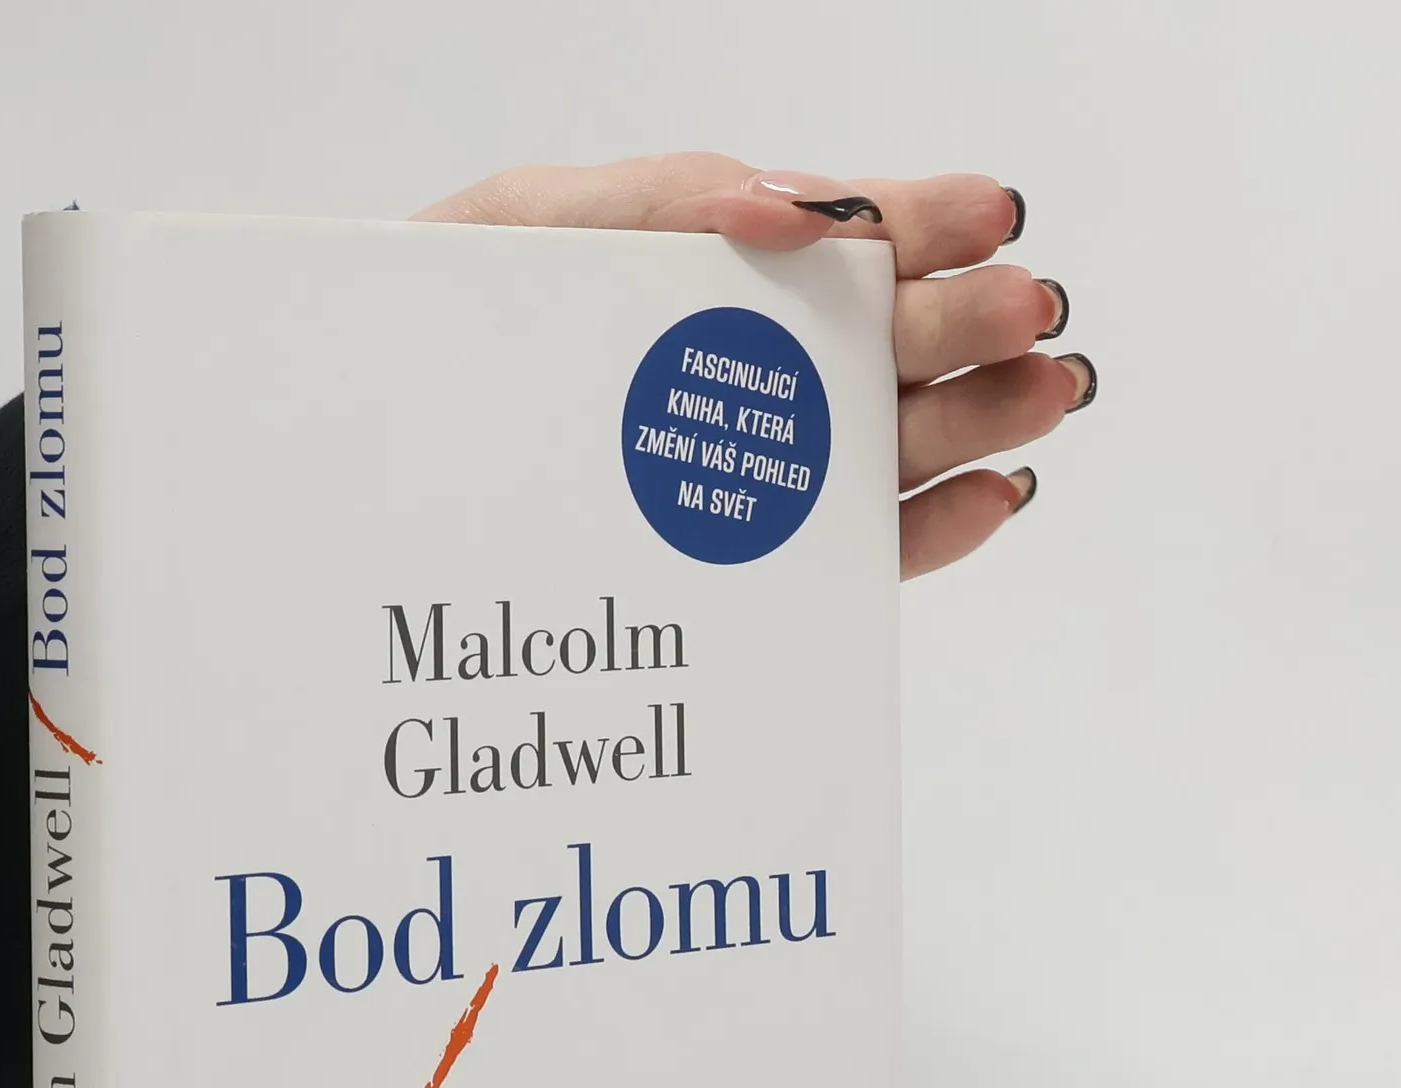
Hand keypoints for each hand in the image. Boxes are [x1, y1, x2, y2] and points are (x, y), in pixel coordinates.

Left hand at [415, 155, 1092, 579]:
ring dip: (971, 424)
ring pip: (881, 447)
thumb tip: (802, 208)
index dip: (918, 225)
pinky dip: (924, 529)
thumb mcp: (530, 231)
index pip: (835, 243)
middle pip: (880, 347)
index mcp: (702, 272)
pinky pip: (845, 553)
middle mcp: (740, 372)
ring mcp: (744, 474)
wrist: (362, 459)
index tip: (989, 217)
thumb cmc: (436, 326)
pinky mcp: (736, 569)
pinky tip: (986, 499)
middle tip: (1025, 317)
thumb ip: (668, 205)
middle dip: (965, 327)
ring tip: (1038, 398)